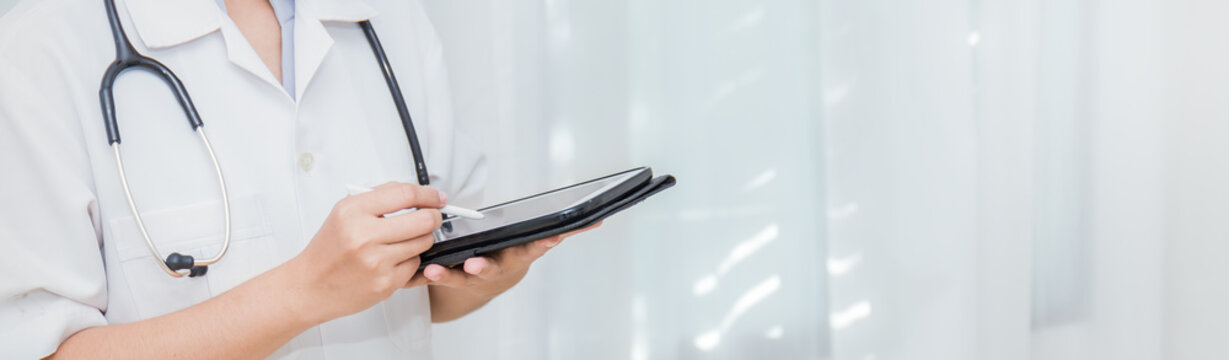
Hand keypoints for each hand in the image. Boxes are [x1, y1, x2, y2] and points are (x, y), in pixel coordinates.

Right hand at [285, 182, 443, 324]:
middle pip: (423, 219)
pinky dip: (409, 260)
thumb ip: (379, 197)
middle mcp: (364, 235)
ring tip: (405, 240)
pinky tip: (393, 260)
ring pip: (423, 243)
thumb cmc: (329, 249)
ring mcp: (376, 261)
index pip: (406, 194)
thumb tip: (417, 193)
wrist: (310, 285)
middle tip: (433, 217)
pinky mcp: (385, 283)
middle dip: (434, 217)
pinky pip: (415, 264)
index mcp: (353, 211)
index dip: (429, 195)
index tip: (438, 198)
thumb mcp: (345, 212)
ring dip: (421, 239)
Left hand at [421, 222, 602, 299]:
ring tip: (435, 270)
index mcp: (520, 254)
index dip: (544, 242)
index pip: (535, 247)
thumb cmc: (509, 254)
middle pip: (496, 267)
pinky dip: (431, 276)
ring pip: (463, 277)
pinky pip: (443, 277)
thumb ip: (566, 233)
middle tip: (476, 264)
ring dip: (450, 275)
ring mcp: (477, 276)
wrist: (487, 282)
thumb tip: (599, 221)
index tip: (551, 236)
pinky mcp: (457, 279)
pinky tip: (421, 271)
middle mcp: (500, 267)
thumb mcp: (536, 244)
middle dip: (486, 266)